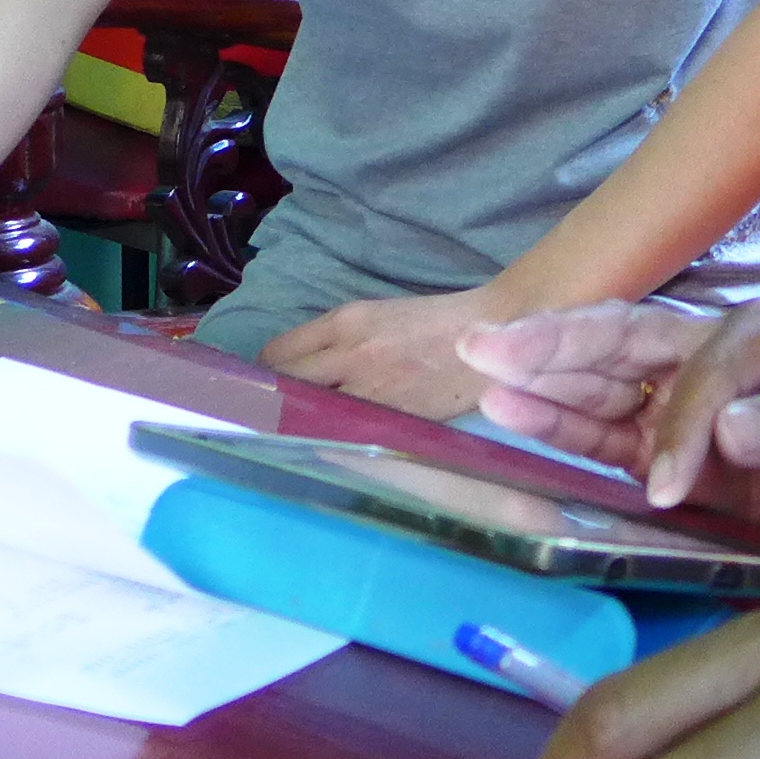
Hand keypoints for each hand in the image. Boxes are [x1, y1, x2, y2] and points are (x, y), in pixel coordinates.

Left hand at [264, 288, 505, 419]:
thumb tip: (301, 371)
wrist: (494, 334)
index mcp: (346, 321)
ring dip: (301, 423)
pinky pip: (346, 435)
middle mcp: (349, 354)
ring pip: (311, 415)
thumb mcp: (378, 316)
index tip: (266, 387)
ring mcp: (371, 390)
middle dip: (273, 401)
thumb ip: (337, 340)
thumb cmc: (435, 324)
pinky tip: (337, 442)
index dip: (265, 374)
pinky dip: (335, 439)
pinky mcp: (394, 418)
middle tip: (275, 414)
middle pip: (284, 385)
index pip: (277, 353)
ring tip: (301, 431)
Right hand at [458, 301, 759, 522]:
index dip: (680, 429)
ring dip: (539, 374)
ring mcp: (670, 392)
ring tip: (476, 365)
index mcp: (754, 338)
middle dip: (554, 343)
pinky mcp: (652, 435)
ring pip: (597, 378)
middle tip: (485, 342)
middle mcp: (700, 352)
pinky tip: (506, 408)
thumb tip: (732, 429)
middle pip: (621, 341)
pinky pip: (599, 427)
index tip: (668, 488)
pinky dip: (555, 420)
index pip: (701, 377)